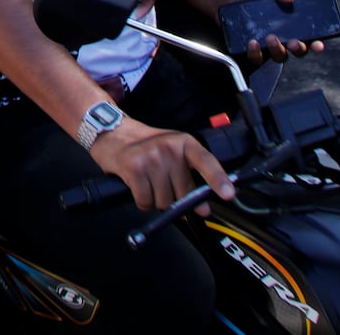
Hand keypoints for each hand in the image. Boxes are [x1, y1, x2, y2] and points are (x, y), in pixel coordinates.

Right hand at [90, 123, 232, 214]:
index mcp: (183, 142)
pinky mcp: (134, 169)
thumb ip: (188, 176)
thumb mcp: (171, 151)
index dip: (218, 179)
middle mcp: (169, 148)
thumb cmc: (144, 145)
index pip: (206, 161)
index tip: (228, 194)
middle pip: (183, 193)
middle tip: (161, 182)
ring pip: (164, 201)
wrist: (111, 133)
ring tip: (148, 182)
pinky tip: (137, 187)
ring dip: (156, 199)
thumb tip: (202, 208)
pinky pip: (146, 201)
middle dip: (174, 196)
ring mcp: (151, 158)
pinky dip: (142, 201)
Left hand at [222, 0, 326, 63]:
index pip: (310, 38)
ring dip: (278, 50)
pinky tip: (253, 42)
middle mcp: (284, 39)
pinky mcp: (253, 51)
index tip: (319, 44)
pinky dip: (256, 53)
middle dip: (299, 49)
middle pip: (298, 51)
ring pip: (280, 57)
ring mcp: (269, 47)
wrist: (229, 1)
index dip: (317, 44)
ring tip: (271, 38)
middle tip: (295, 42)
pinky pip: (258, 59)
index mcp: (293, 26)